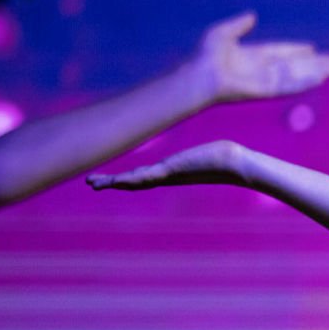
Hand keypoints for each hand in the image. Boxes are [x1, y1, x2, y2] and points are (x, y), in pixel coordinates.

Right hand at [88, 140, 253, 190]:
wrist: (237, 163)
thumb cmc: (227, 157)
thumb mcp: (207, 152)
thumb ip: (204, 152)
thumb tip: (214, 146)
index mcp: (172, 172)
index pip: (143, 176)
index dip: (125, 177)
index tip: (110, 179)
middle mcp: (168, 176)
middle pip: (134, 180)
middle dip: (113, 181)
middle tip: (91, 183)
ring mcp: (169, 174)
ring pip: (136, 180)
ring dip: (115, 182)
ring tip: (95, 183)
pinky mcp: (173, 170)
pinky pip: (147, 175)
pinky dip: (131, 178)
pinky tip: (118, 181)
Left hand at [191, 12, 328, 103]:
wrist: (202, 75)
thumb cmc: (206, 55)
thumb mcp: (222, 33)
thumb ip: (239, 25)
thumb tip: (252, 15)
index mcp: (252, 55)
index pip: (280, 52)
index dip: (295, 50)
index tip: (311, 48)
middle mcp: (262, 68)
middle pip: (293, 65)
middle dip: (312, 64)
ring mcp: (266, 80)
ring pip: (296, 76)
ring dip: (314, 73)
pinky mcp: (267, 90)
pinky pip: (290, 86)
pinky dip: (305, 83)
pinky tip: (319, 79)